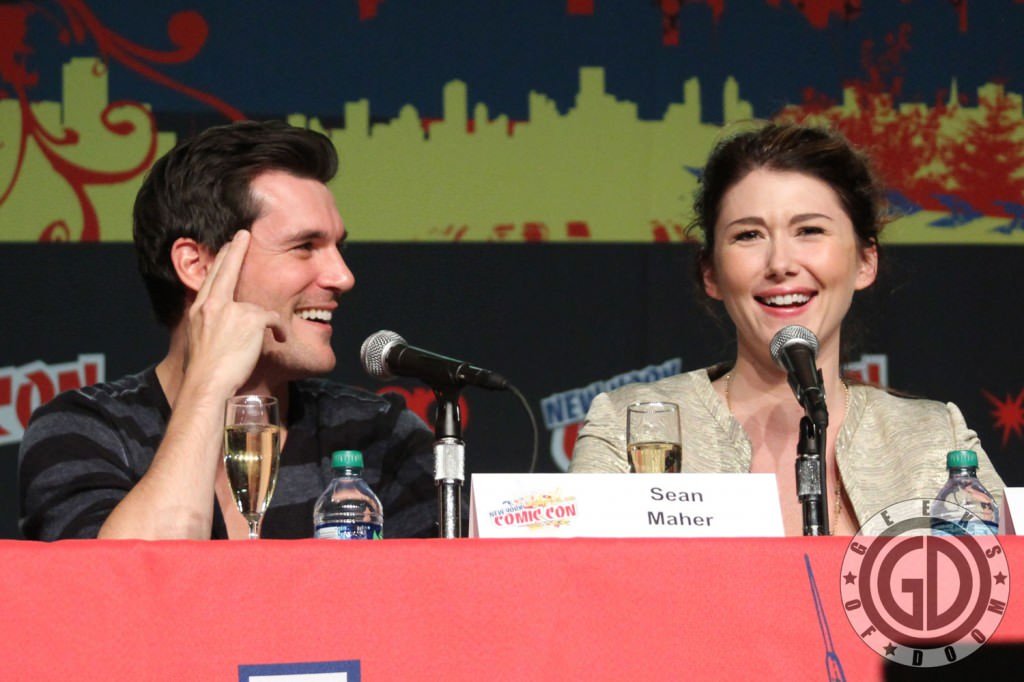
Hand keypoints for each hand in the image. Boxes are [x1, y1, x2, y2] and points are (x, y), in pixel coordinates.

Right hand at [183, 230, 285, 394]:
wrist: (207, 383)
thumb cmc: (204, 371)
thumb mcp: (198, 340)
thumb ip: (208, 325)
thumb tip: (216, 326)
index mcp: (199, 310)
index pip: (210, 278)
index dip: (219, 261)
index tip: (226, 247)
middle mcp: (211, 305)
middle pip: (225, 269)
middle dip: (234, 249)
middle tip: (242, 234)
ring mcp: (230, 310)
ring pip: (256, 303)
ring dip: (265, 319)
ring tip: (272, 327)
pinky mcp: (250, 319)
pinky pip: (274, 319)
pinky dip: (279, 330)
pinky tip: (280, 339)